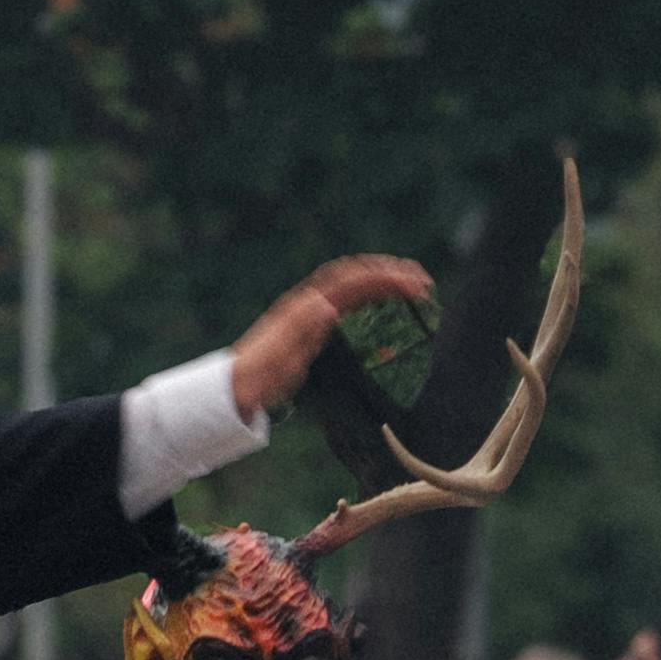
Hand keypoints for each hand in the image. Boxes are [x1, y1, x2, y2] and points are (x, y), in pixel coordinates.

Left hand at [227, 251, 435, 423]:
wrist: (237, 386)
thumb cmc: (259, 376)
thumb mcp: (282, 357)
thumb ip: (303, 332)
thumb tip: (328, 306)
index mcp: (305, 305)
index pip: (351, 281)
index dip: (383, 277)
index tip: (412, 284)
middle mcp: (308, 302)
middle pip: (355, 275)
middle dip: (390, 273)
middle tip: (423, 282)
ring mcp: (310, 311)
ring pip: (352, 285)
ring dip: (383, 280)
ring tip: (413, 286)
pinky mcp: (312, 323)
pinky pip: (347, 301)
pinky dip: (370, 295)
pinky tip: (386, 302)